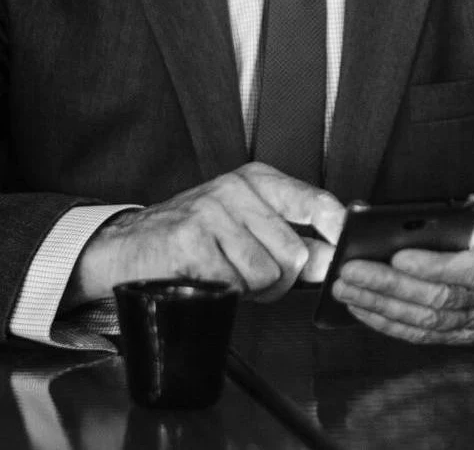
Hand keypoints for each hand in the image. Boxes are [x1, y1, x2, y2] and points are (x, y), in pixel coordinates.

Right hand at [68, 163, 344, 304]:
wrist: (129, 246)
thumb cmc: (196, 239)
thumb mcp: (247, 226)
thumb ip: (292, 240)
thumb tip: (332, 260)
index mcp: (257, 180)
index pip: (315, 202)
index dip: (337, 230)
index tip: (344, 248)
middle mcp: (236, 189)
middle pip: (294, 253)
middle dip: (281, 280)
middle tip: (252, 277)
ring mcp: (212, 211)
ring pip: (267, 273)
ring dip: (251, 289)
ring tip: (226, 275)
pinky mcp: (191, 239)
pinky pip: (234, 284)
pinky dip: (224, 292)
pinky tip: (206, 278)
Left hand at [330, 177, 473, 343]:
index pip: (471, 270)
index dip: (434, 266)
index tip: (398, 254)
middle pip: (440, 298)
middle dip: (391, 286)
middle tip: (351, 270)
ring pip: (428, 321)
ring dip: (382, 306)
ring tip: (345, 287)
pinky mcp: (466, 333)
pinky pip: (426, 336)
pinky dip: (390, 324)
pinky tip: (362, 307)